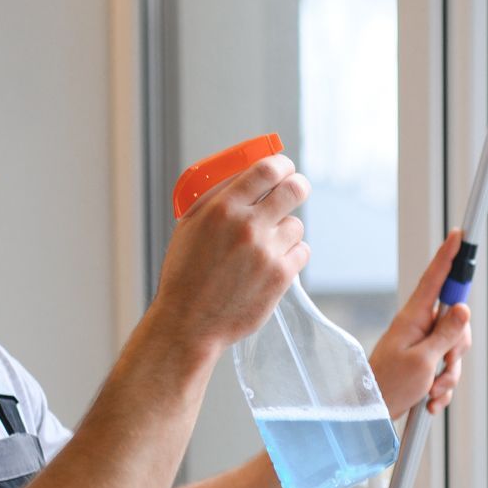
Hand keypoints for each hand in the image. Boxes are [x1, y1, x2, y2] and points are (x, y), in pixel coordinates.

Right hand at [152, 155, 310, 356]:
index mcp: (223, 208)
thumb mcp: (190, 226)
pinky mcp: (281, 276)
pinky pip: (302, 252)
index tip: (284, 168)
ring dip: (286, 231)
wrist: (189, 322)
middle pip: (295, 189)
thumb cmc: (185, 274)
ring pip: (297, 225)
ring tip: (266, 245)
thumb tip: (246, 175)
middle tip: (293, 191)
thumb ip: (217, 198)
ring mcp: (267, 252)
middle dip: (297, 186)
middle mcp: (248, 226)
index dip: (282, 165)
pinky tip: (272, 264)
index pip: (267, 169)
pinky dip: (291, 256)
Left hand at [371, 229, 472, 417]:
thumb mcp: (423, 360)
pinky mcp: (424, 362)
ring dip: (449, 373)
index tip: (459, 234)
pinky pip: (446, 368)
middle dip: (458, 347)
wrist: (372, 414)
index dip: (448, 256)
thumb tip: (463, 308)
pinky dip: (442, 386)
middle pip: (456, 320)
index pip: (435, 278)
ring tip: (432, 390)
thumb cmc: (390, 385)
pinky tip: (430, 401)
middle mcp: (419, 326)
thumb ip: (446, 334)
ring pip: (455, 348)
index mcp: (414, 317)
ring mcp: (422, 344)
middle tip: (445, 365)